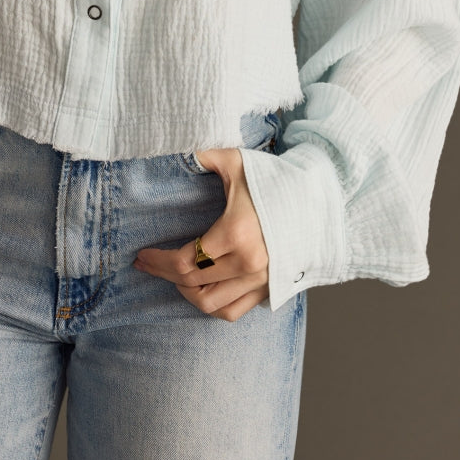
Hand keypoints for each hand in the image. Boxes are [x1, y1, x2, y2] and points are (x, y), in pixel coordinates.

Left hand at [133, 147, 268, 320]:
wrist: (317, 199)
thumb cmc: (274, 179)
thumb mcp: (236, 162)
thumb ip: (203, 155)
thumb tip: (175, 149)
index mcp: (237, 234)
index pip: (186, 261)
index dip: (159, 261)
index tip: (142, 254)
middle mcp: (249, 264)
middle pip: (192, 283)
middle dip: (163, 274)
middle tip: (147, 263)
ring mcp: (261, 280)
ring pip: (210, 303)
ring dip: (186, 292)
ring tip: (173, 276)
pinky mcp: (269, 288)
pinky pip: (232, 311)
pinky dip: (212, 305)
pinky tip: (199, 288)